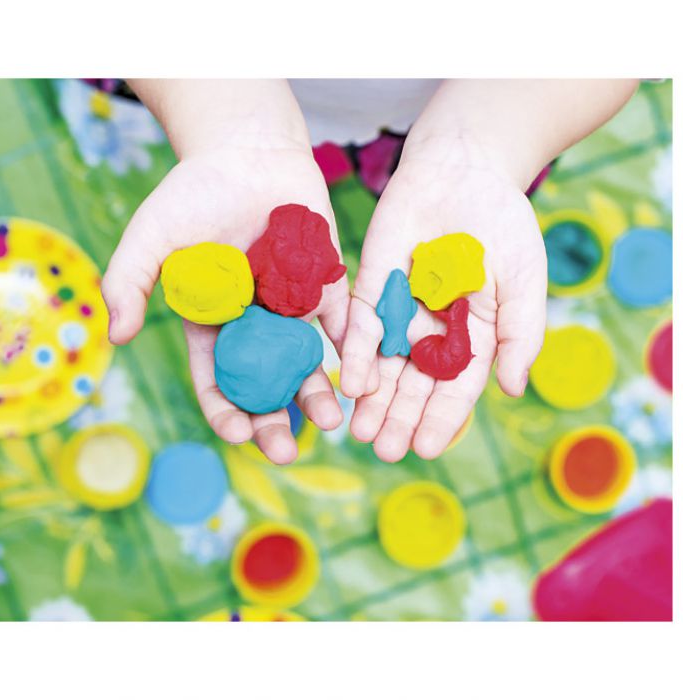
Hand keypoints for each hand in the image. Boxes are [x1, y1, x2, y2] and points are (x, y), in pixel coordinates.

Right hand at [101, 145, 349, 463]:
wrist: (245, 152)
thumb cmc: (193, 193)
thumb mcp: (150, 238)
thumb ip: (129, 283)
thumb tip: (117, 336)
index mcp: (213, 323)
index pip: (218, 379)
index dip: (226, 410)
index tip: (238, 434)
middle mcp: (254, 324)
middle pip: (264, 382)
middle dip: (274, 419)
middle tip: (286, 450)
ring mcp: (292, 306)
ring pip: (306, 361)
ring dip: (317, 393)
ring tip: (331, 422)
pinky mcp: (327, 284)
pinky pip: (342, 320)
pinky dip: (351, 347)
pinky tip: (360, 375)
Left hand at [340, 135, 546, 461]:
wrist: (464, 168)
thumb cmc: (504, 224)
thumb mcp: (525, 281)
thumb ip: (520, 334)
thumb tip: (513, 390)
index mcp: (469, 335)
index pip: (453, 387)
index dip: (441, 418)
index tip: (426, 448)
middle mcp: (430, 329)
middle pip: (412, 383)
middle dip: (398, 417)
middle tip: (385, 450)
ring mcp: (398, 308)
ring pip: (383, 362)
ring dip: (373, 397)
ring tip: (361, 430)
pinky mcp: (370, 284)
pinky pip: (362, 323)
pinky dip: (357, 352)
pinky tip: (352, 381)